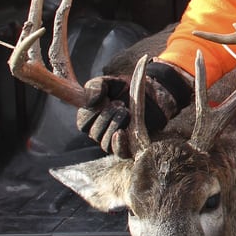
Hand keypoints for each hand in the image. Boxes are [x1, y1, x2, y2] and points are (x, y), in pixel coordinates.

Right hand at [76, 61, 191, 156]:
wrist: (152, 94)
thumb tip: (90, 102)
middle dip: (106, 116)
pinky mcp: (131, 146)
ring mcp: (116, 141)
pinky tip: (121, 132)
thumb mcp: (109, 82)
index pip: (83, 122)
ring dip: (114, 125)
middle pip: (94, 133)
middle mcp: (101, 132)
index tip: (104, 99)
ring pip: (105, 143)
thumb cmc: (127, 89)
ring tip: (127, 112)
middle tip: (121, 104)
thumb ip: (95, 86)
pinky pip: (120, 153)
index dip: (91, 113)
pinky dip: (118, 145)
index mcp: (93, 118)